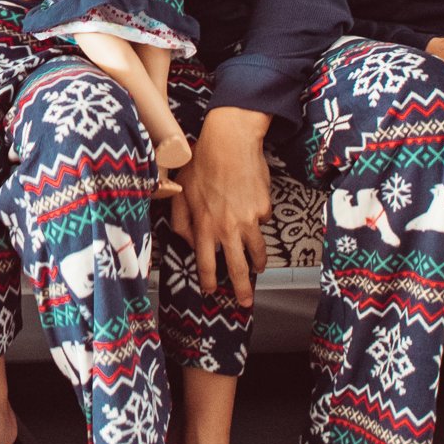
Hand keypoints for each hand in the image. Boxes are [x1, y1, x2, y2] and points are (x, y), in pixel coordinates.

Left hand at [169, 106, 272, 305]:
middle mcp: (227, 227)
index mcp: (203, 225)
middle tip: (245, 302)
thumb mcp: (181, 190)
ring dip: (257, 263)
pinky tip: (252, 209)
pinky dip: (258, 221)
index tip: (212, 291)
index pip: (206, 262)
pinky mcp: (264, 208)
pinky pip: (262, 221)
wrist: (231, 141)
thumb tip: (186, 240)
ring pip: (256, 251)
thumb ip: (180, 219)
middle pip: (237, 267)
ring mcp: (248, 219)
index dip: (209, 280)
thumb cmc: (202, 161)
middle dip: (242, 289)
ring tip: (258, 268)